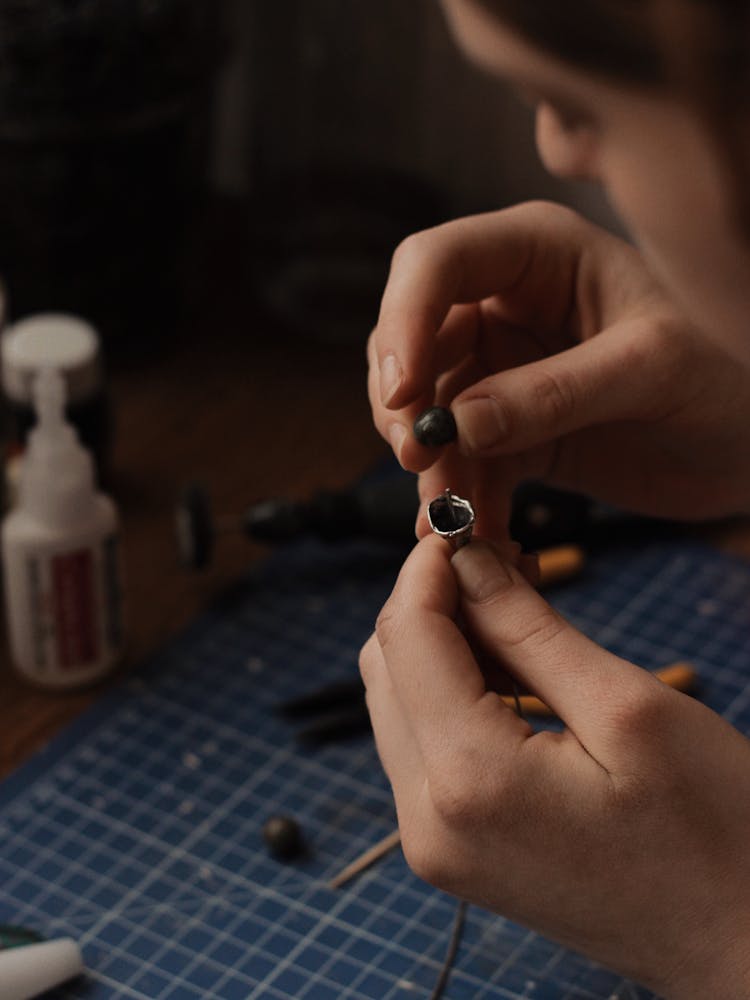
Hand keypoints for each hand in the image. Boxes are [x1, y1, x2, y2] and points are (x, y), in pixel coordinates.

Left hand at [360, 535, 749, 997]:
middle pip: (386, 669)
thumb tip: (466, 563)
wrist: (739, 947)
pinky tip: (507, 669)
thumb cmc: (715, 833)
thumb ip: (528, 628)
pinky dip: (450, 693)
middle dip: (430, 602)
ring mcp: (433, 843)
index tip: (461, 524)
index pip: (406, 637)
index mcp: (469, 782)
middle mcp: (427, 821)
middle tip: (497, 563)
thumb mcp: (626, 709)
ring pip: (397, 704)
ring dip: (439, 645)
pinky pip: (422, 746)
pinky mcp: (451, 849)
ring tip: (510, 612)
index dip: (427, 568)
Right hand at [368, 201, 749, 536]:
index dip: (403, 322)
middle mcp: (507, 304)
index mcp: (539, 253)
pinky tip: (472, 536)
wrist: (749, 445)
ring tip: (449, 517)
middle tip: (418, 464)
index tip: (400, 396)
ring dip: (429, 465)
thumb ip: (555, 394)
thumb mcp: (651, 372)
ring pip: (427, 408)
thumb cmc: (725, 378)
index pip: (436, 264)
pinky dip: (458, 498)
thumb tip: (458, 426)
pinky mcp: (510, 430)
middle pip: (412, 340)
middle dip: (404, 405)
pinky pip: (461, 461)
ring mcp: (503, 369)